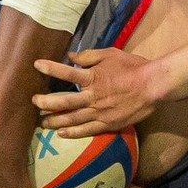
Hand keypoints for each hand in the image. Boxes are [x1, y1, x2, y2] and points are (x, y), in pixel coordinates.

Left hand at [33, 48, 157, 135]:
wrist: (154, 86)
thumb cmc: (133, 67)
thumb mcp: (111, 54)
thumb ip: (89, 56)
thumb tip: (71, 56)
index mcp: (93, 78)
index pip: (67, 73)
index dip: (51, 68)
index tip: (36, 65)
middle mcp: (93, 97)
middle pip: (64, 102)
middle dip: (46, 102)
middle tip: (34, 102)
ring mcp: (100, 112)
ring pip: (72, 119)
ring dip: (55, 121)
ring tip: (42, 122)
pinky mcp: (108, 124)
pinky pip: (87, 130)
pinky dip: (73, 133)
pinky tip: (61, 134)